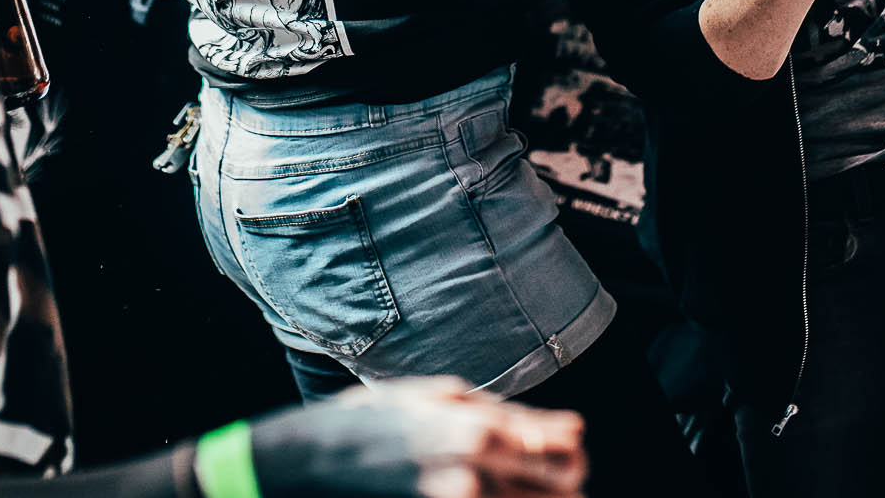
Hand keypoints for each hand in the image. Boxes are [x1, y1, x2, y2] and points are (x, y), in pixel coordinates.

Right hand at [254, 378, 586, 497]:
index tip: (564, 450)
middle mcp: (474, 478)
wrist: (308, 465)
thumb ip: (512, 417)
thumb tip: (576, 430)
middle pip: (562, 495)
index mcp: (478, 433)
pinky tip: (474, 492)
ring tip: (496, 482)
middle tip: (537, 475)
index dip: (571, 454)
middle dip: (560, 484)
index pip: (565, 455)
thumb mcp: (441, 397)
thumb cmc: (377, 420)